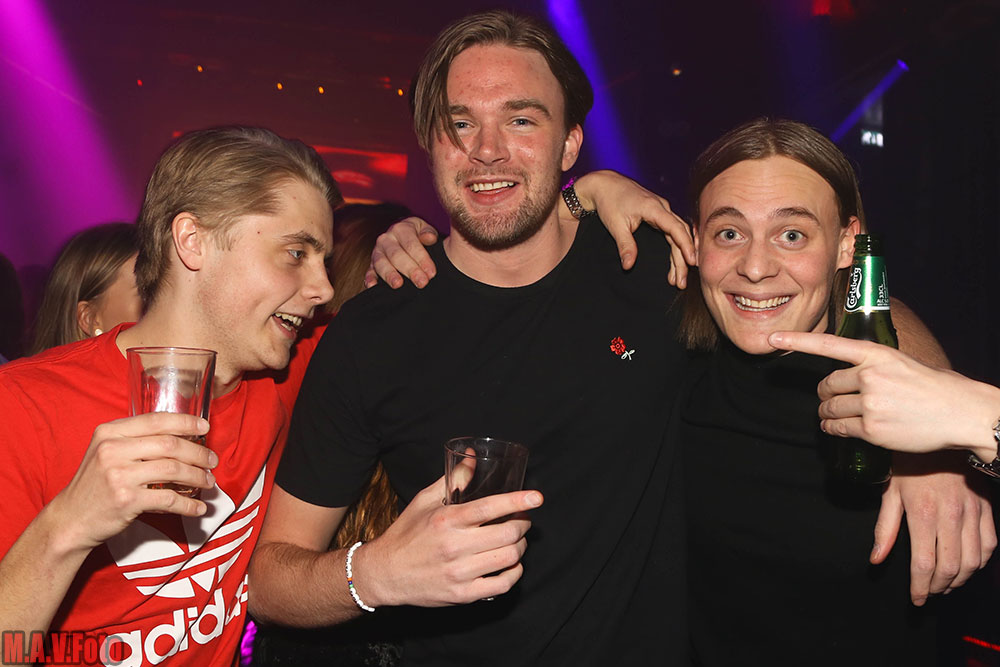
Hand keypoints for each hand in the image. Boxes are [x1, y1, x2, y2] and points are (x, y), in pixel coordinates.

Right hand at [49, 413, 217, 552]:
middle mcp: (112, 450)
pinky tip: (198, 507)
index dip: (185, 422)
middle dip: (198, 452)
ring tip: (208, 482)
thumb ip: (136, 440)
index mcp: (109, 432)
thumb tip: (182, 435)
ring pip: (173, 470)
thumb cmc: (95, 484)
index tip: (204, 426)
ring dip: (197, 476)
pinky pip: (168, 499)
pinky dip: (188, 504)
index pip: (156, 420)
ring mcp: (119, 475)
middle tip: (212, 461)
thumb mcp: (106, 452)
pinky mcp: (126, 500)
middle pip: (170, 444)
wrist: (71, 519)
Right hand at [353, 475, 542, 605]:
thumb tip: (472, 457)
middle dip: (523, 524)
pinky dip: (514, 573)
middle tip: (522, 520)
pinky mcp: (462, 595)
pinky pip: (502, 585)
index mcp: (446, 520)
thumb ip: (452, 479)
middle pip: (508, 533)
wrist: (384, 573)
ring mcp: (459, 573)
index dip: (518, 501)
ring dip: (520, 547)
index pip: (490, 507)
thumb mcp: (424, 501)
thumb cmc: (406, 533)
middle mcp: (454, 546)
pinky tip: (510, 565)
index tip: (537, 497)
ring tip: (516, 540)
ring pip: (509, 558)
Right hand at [364, 217, 439, 289]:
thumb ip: (429, 233)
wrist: (403, 237)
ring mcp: (377, 252)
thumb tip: (430, 238)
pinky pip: (369, 272)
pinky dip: (370, 279)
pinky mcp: (371, 265)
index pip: (411, 245)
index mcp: (400, 229)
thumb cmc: (417, 235)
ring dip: (390, 275)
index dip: (422, 259)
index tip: (431, 273)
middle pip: (397, 255)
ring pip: (381, 263)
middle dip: (410, 270)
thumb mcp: (425, 230)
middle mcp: (386, 239)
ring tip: (398, 284)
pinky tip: (372, 286)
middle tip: (422, 282)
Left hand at [569, 170, 695, 287]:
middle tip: (681, 282)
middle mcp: (662, 207)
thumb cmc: (609, 201)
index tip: (691, 262)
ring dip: (680, 256)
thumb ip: (625, 245)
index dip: (686, 245)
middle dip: (684, 258)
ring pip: (677, 234)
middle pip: (680, 234)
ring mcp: (661, 210)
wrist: (604, 184)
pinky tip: (676, 262)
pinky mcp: (657, 214)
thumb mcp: (616, 225)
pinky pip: (672, 231)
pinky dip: (675, 247)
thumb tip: (628, 266)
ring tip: (677, 278)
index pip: (676, 228)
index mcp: (654, 208)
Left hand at [767, 331, 999, 457]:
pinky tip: (837, 429)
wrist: (962, 413)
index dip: (797, 342)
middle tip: (829, 399)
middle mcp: (870, 376)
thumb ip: (873, 365)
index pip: (828, 345)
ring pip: (830, 408)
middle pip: (826, 385)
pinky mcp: (872, 429)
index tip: (774, 339)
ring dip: (826, 414)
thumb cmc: (934, 388)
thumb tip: (847, 376)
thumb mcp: (902, 363)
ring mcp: (870, 403)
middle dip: (824, 394)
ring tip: (830, 416)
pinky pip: (839, 429)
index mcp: (876, 353)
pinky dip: (834, 430)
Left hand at [872, 453, 995, 605]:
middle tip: (929, 592)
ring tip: (945, 584)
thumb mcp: (891, 492)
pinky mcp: (986, 508)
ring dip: (960, 579)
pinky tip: (968, 565)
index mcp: (923, 513)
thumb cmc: (911, 461)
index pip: (924, 564)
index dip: (920, 587)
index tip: (916, 599)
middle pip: (950, 568)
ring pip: (973, 561)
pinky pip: (990, 544)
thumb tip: (876, 559)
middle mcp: (951, 517)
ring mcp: (973, 513)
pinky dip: (980, 562)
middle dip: (938, 587)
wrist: (941, 432)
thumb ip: (884, 529)